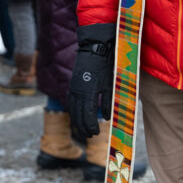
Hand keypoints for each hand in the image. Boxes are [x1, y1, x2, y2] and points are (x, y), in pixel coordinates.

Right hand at [68, 23, 115, 138]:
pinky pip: (71, 102)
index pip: (87, 116)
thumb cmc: (106, 65)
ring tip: (84, 129)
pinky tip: (78, 115)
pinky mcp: (73, 84)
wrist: (94, 47)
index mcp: (88, 93)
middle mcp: (78, 92)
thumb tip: (107, 118)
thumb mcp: (110, 84)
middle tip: (90, 135)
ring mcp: (73, 88)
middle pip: (78, 116)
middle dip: (84, 127)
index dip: (91, 127)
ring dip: (77, 121)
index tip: (96, 133)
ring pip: (73, 110)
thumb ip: (108, 102)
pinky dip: (74, 111)